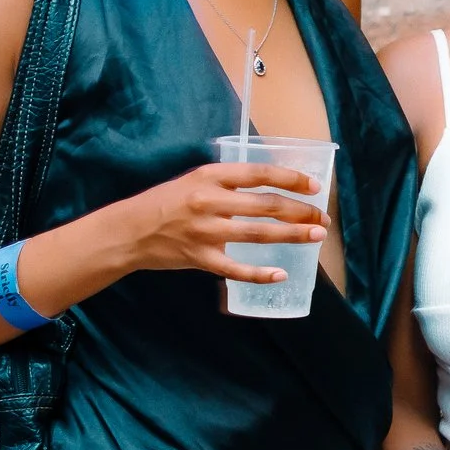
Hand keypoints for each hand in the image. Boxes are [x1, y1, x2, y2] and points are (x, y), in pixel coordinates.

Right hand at [103, 162, 327, 284]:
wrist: (127, 231)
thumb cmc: (164, 203)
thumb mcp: (194, 180)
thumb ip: (228, 183)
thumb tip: (270, 187)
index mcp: (210, 176)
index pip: (260, 174)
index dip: (292, 179)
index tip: (315, 187)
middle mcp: (210, 201)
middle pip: (266, 205)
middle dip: (301, 211)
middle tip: (322, 218)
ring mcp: (205, 231)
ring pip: (258, 233)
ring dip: (292, 235)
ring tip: (316, 236)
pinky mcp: (199, 258)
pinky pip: (235, 269)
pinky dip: (260, 274)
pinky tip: (281, 275)